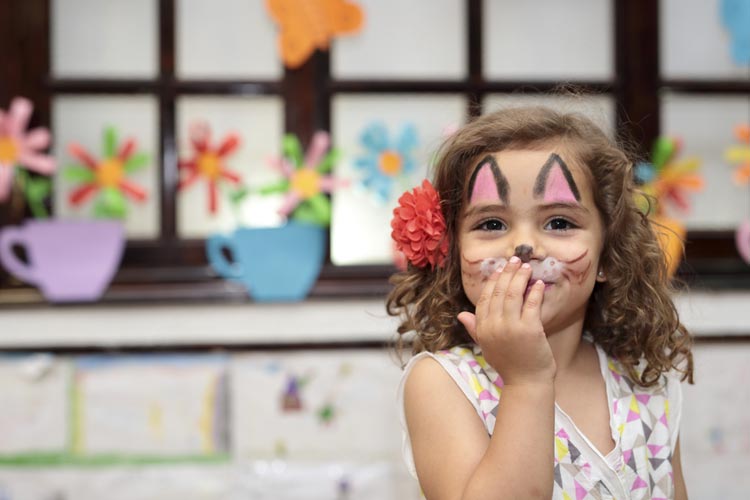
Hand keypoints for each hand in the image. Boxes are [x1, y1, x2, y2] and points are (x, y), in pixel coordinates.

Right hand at [457, 256, 556, 385]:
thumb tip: (461, 315)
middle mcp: (493, 326)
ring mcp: (510, 327)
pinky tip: (538, 283)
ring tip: (527, 266)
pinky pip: (531, 304)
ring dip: (520, 277)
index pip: (484, 298)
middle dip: (507, 273)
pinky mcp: (529, 329)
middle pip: (498, 292)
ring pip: (513, 294)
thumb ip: (474, 328)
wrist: (526, 383)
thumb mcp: (487, 345)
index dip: (492, 281)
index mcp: (482, 328)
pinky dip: (534, 291)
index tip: (500, 269)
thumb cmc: (509, 365)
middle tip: (516, 260)